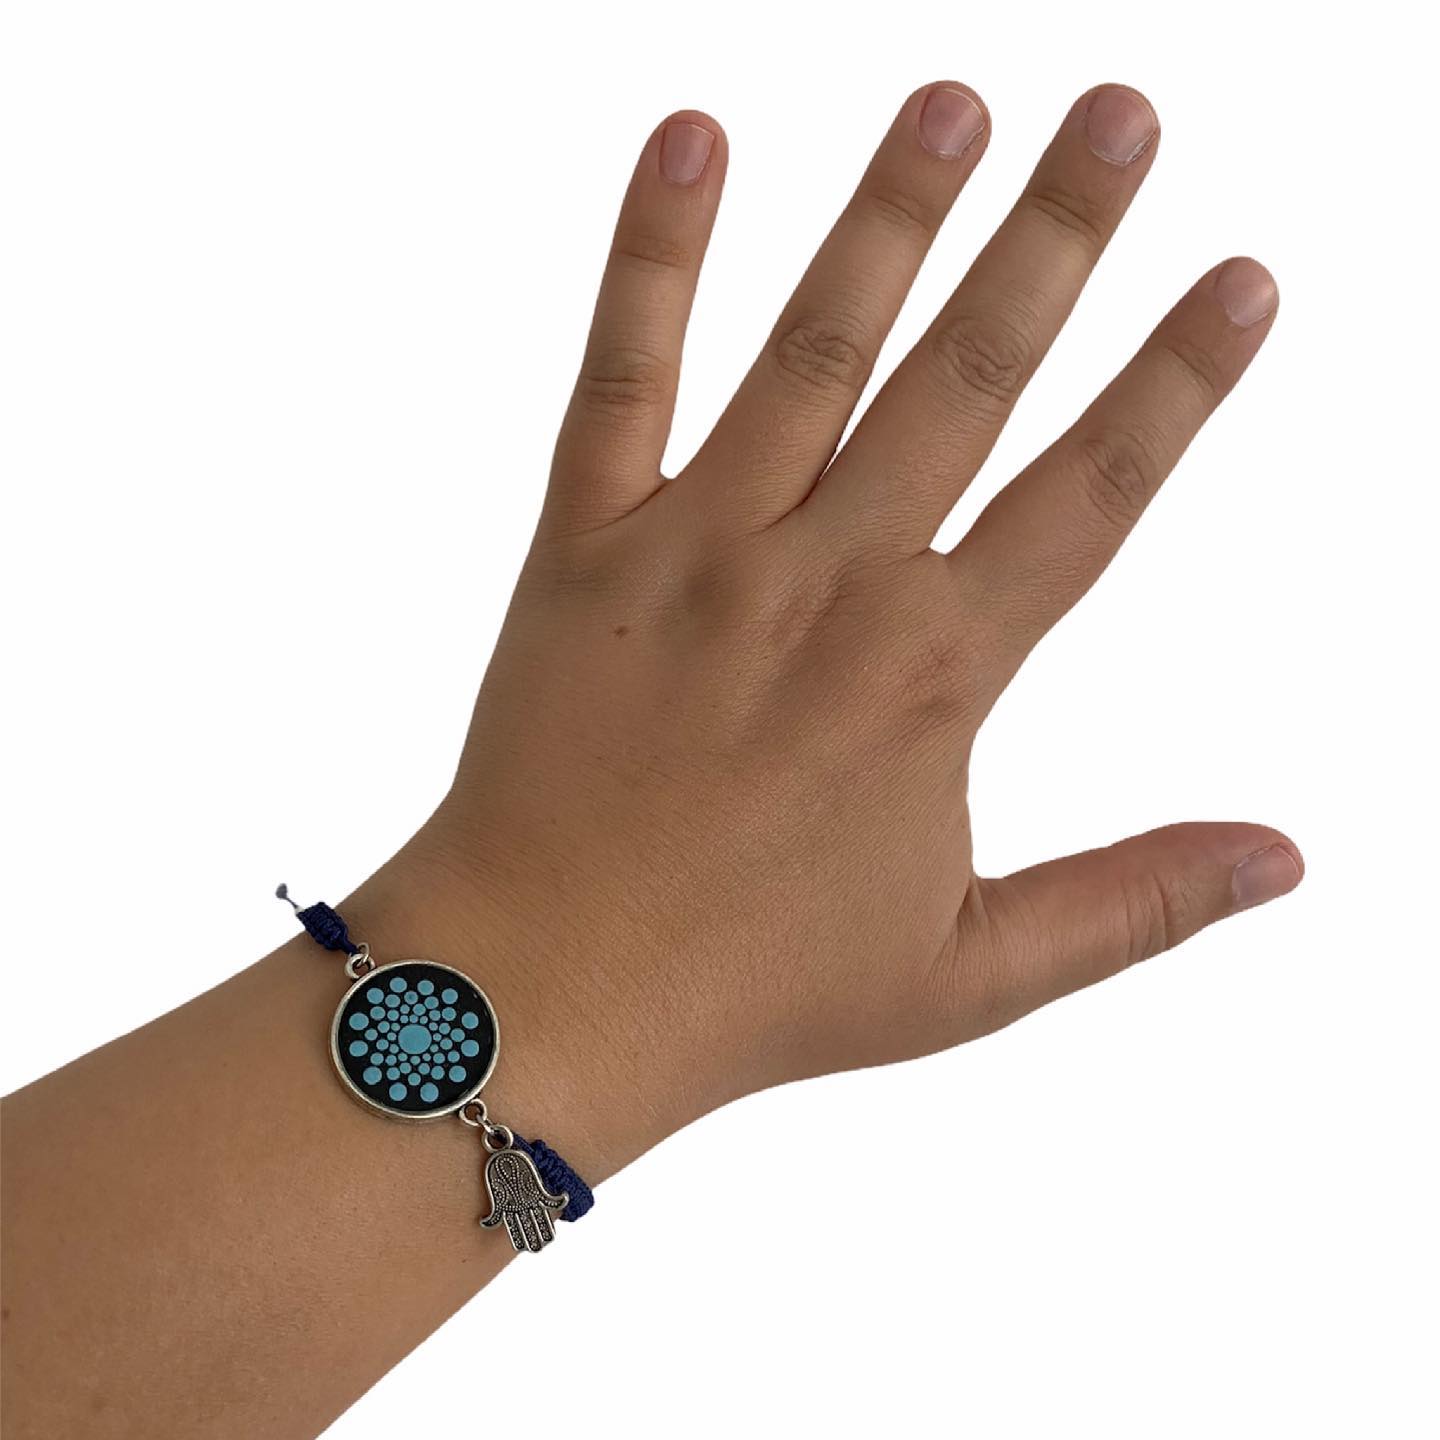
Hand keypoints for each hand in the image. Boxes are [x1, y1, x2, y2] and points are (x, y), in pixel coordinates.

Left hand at [398, 82, 1301, 1169]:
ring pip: (815, 351)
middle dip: (1056, 240)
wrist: (549, 990)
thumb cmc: (756, 989)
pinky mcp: (587, 542)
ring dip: (889, 217)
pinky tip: (691, 137)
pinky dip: (652, 255)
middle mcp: (829, 587)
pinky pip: (622, 374)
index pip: (1088, 498)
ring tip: (951, 99)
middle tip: (1121, 112)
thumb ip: (1134, 902)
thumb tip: (1287, 858)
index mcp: (933, 678)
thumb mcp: (972, 975)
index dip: (1174, 386)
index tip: (1240, 281)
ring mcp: (702, 551)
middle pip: (969, 382)